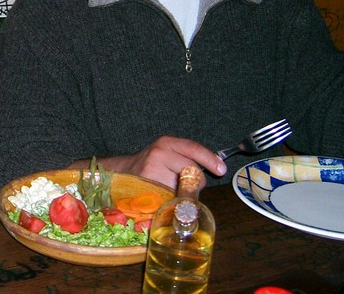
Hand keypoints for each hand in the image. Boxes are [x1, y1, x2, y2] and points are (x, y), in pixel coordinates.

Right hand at [69, 136, 226, 190]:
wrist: (121, 173)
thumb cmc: (151, 166)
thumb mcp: (168, 155)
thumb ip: (187, 159)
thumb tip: (216, 170)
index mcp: (166, 143)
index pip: (193, 148)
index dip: (209, 159)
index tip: (221, 169)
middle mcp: (159, 152)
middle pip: (192, 170)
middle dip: (194, 181)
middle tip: (183, 184)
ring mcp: (152, 170)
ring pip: (183, 186)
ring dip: (182, 192)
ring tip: (169, 189)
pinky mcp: (147, 187)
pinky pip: (171, 198)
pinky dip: (172, 201)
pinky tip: (164, 196)